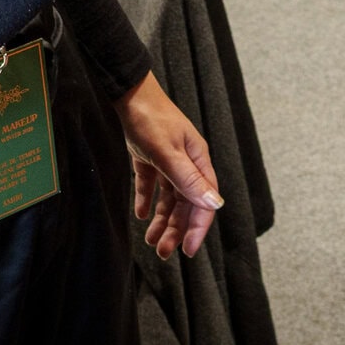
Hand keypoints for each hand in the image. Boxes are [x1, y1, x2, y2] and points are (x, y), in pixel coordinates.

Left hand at [116, 73, 221, 258]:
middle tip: (162, 252)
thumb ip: (189, 179)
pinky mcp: (151, 157)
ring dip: (162, 220)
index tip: (188, 252)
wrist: (129, 93)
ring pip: (170, 198)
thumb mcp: (168, 152)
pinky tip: (141, 215)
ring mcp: (169, 160)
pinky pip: (152, 185)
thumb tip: (215, 204)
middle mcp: (187, 163)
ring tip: (150, 240)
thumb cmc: (151, 118)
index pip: (204, 202)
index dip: (198, 228)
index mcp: (198, 161)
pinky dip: (147, 201)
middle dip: (176, 230)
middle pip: (186, 204)